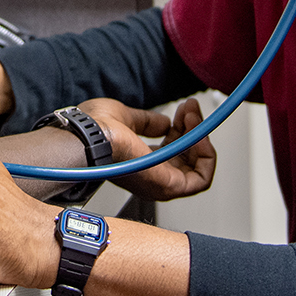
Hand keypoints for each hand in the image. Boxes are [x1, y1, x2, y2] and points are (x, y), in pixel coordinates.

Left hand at [80, 97, 215, 200]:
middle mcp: (150, 177)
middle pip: (187, 159)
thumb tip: (164, 122)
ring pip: (197, 169)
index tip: (183, 110)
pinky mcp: (168, 186)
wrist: (89, 136)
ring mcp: (159, 183)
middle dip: (193, 129)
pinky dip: (206, 156)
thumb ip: (147, 122)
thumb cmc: (95, 128)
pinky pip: (201, 179)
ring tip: (193, 117)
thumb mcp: (127, 118)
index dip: (181, 127)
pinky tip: (199, 135)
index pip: (171, 151)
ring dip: (201, 140)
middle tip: (191, 109)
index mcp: (138, 162)